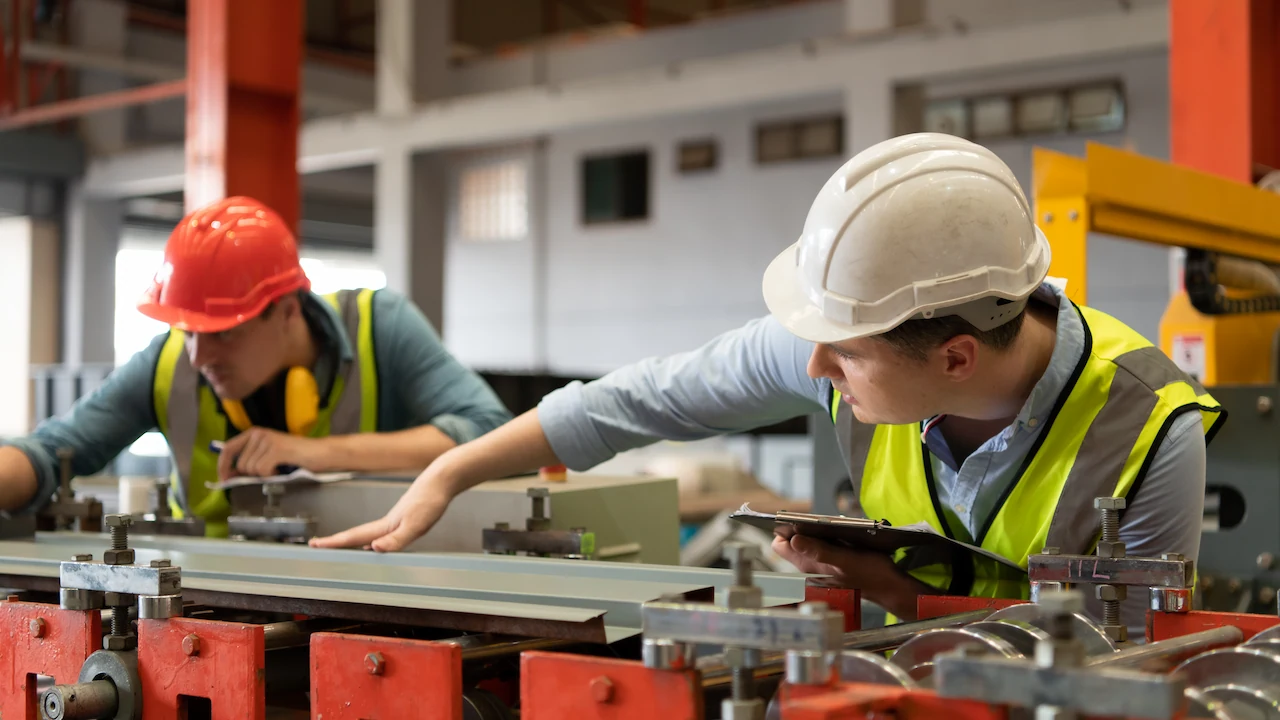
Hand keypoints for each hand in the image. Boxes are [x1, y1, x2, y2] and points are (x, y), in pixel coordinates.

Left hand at [217, 428, 322, 479]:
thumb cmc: (295, 456)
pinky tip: (281, 469)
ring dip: (264, 474)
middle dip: (252, 474)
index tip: (224, 480)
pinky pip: (262, 470)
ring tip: (278, 468)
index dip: (223, 466)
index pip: (228, 448)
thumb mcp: (268, 455)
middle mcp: (259, 433)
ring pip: (251, 469)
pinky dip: (271, 475)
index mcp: (254, 433)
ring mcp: (268, 440)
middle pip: (241, 464)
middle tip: (268, 472)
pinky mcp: (277, 449)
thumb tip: (229, 474)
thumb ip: (249, 460)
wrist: (320, 453)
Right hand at [309, 469, 453, 551]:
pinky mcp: (404, 518)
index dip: (334, 542)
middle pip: (355, 535)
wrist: (442, 480)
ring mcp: (393, 520)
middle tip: (316, 545)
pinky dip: (370, 540)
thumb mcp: (416, 525)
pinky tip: (373, 544)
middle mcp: (386, 523)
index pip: (354, 537)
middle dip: (336, 541)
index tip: (314, 544)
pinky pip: (380, 533)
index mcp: (385, 526)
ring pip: (367, 534)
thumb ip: (396, 539)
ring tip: (337, 547)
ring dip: (350, 541)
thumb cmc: (431, 501)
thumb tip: (373, 548)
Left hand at [772, 534, 931, 619]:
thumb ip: (820, 551)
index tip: (796, 519)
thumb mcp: (846, 559)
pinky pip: (819, 548)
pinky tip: (840, 538)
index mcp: (808, 565)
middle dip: (801, 529)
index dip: (784, 531)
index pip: (780, 545)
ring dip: (815, 534)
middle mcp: (809, 568)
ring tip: (832, 530)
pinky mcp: (829, 567)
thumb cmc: (870, 573)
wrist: (888, 587)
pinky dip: (825, 541)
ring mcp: (818, 568)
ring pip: (806, 545)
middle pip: (792, 543)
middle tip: (820, 523)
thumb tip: (794, 539)